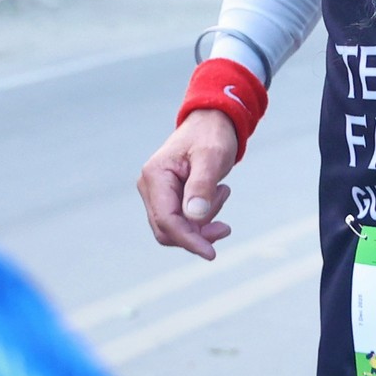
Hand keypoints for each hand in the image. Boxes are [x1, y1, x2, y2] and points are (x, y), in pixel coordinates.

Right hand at [139, 109, 239, 260]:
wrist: (212, 122)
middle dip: (197, 234)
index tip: (212, 253)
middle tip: (225, 227)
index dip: (188, 240)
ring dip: (203, 223)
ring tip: (222, 191)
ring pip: (176, 228)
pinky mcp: (167, 197)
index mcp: (155, 175)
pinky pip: (182, 221)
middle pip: (168, 230)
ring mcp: (156, 193)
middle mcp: (150, 186)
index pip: (166, 220)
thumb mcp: (212, 158)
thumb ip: (202, 187)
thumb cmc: (212, 136)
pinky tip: (218, 195)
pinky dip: (201, 219)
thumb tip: (194, 218)